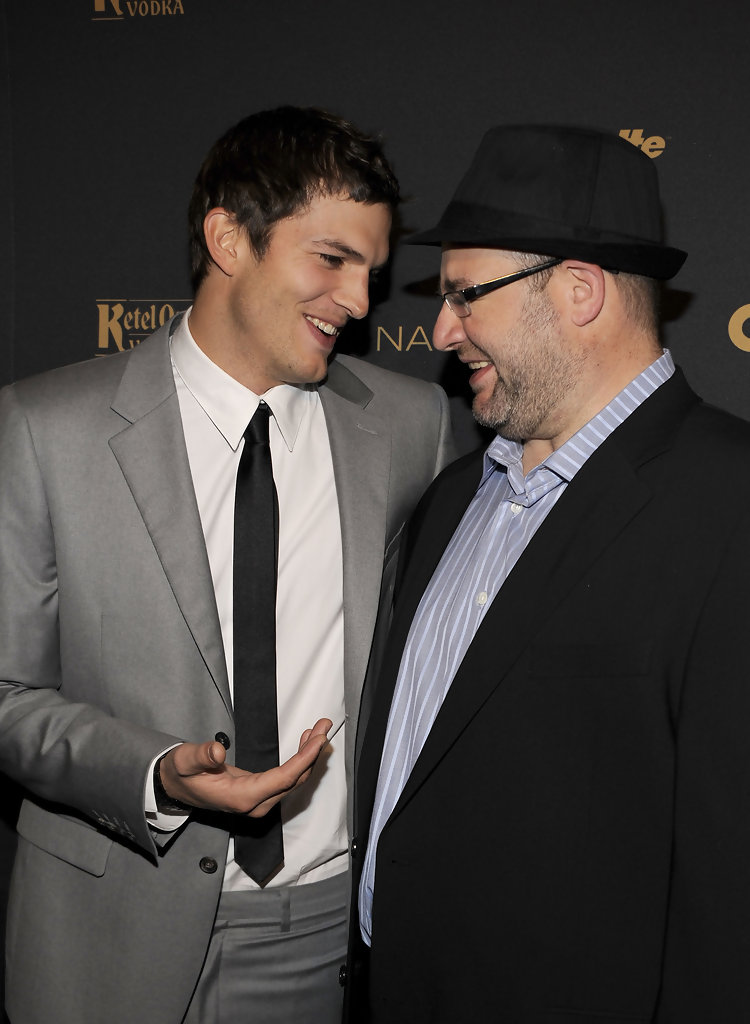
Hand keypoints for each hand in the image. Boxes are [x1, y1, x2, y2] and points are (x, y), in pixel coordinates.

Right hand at [158, 718, 331, 816]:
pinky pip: (287, 778)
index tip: (318, 741)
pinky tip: (306, 742)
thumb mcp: (185, 761)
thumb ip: (200, 756)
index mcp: (241, 798)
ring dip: (309, 754)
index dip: (303, 760)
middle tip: (325, 726)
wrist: (175, 788)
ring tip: (320, 729)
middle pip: (294, 780)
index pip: (282, 779)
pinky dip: (300, 759)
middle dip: (312, 752)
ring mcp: (259, 801)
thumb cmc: (181, 773)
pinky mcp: (260, 794)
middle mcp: (255, 804)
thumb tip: (217, 752)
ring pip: (293, 780)